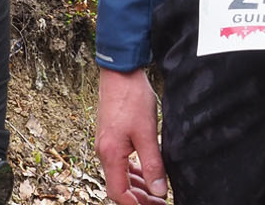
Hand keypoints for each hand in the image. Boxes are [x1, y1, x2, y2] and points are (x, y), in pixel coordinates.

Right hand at [95, 66, 166, 204]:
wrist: (120, 72)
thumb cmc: (132, 98)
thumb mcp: (147, 132)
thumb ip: (153, 164)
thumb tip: (158, 191)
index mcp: (111, 154)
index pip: (118, 193)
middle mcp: (104, 152)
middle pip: (119, 187)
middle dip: (139, 198)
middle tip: (160, 202)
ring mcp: (106, 144)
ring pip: (121, 175)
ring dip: (137, 186)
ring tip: (157, 192)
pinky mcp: (111, 137)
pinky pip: (121, 162)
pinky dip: (134, 172)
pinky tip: (147, 172)